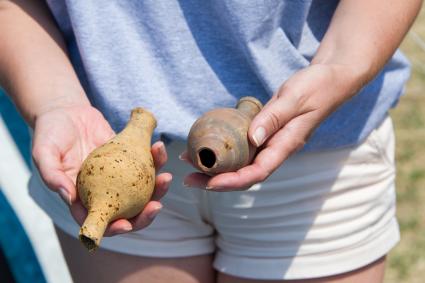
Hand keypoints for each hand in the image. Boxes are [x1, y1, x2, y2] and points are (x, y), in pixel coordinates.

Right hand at [32, 105, 171, 234]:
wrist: (67, 111)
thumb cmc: (50, 133)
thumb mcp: (43, 152)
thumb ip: (51, 175)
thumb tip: (68, 197)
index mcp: (82, 198)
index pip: (99, 220)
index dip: (114, 228)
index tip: (127, 225)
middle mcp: (103, 191)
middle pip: (127, 212)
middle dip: (145, 214)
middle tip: (157, 206)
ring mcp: (119, 176)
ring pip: (143, 190)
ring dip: (158, 188)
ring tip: (166, 176)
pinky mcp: (129, 159)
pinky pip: (146, 163)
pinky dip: (155, 159)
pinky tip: (158, 147)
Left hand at [183, 63, 362, 190]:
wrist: (330, 80)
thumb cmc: (317, 86)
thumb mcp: (294, 98)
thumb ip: (273, 118)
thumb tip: (251, 139)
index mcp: (286, 144)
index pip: (258, 172)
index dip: (233, 181)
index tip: (209, 182)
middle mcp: (277, 148)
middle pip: (245, 174)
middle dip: (216, 180)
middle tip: (188, 178)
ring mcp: (271, 141)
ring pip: (242, 162)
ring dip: (216, 165)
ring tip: (188, 160)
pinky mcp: (266, 132)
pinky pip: (243, 146)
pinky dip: (224, 148)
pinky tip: (207, 143)